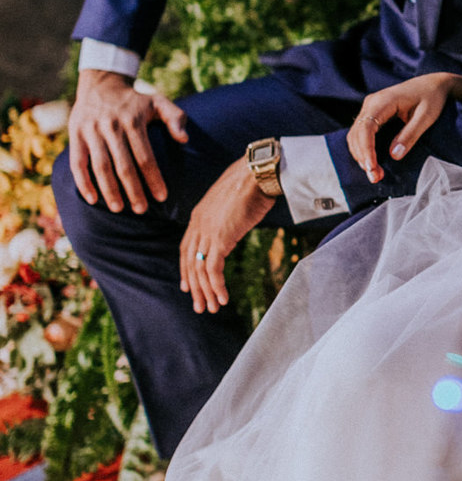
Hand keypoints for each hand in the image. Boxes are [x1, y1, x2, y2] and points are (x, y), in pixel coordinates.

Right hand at [69, 69, 187, 213]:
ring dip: (109, 190)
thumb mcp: (158, 102)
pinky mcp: (76, 134)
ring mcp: (92, 131)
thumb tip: (185, 139)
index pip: (145, 156)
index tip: (162, 197)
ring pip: (100, 166)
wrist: (101, 83)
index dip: (154, 178)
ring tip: (119, 209)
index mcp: (133, 121)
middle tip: (141, 210)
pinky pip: (77, 163)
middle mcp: (112, 126)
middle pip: (123, 165)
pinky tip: (92, 199)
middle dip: (133, 190)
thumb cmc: (135, 100)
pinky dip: (83, 182)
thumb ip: (175, 118)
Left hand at [179, 161, 273, 313]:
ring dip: (205, 292)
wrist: (257, 173)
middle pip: (190, 263)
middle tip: (200, 305)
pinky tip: (222, 298)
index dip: (186, 269)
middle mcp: (198, 225)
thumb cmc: (251, 183)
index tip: (189, 285)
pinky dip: (216, 286)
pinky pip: (213, 269)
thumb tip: (233, 226)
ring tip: (212, 307)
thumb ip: (226, 217)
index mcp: (198, 215)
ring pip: (200, 269)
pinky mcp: (220, 238)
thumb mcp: (232, 202)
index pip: (186, 249)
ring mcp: (208, 232)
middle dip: (194, 287)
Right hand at [348, 73, 461, 184]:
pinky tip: (372, 163)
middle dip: (363, 157)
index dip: (366, 150)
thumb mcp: (426, 117)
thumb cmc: (432, 98)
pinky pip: (361, 133)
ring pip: (355, 135)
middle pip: (357, 133)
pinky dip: (363, 149)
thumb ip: (410, 135)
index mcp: (384, 101)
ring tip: (375, 174)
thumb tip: (394, 155)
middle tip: (376, 178)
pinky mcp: (372, 113)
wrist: (433, 84)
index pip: (366, 127)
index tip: (371, 168)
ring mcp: (370, 107)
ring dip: (361, 155)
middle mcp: (372, 102)